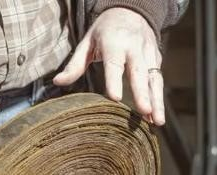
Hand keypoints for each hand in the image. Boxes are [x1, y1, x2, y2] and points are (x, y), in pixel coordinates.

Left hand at [54, 7, 164, 124]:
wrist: (131, 10)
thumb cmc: (104, 31)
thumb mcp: (87, 42)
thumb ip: (75, 64)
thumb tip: (58, 81)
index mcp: (115, 42)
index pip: (114, 63)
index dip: (115, 80)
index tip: (115, 98)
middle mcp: (135, 48)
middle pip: (140, 72)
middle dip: (143, 93)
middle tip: (145, 111)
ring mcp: (148, 53)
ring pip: (154, 78)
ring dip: (156, 100)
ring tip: (157, 122)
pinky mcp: (156, 59)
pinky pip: (157, 80)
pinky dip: (158, 98)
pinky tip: (155, 117)